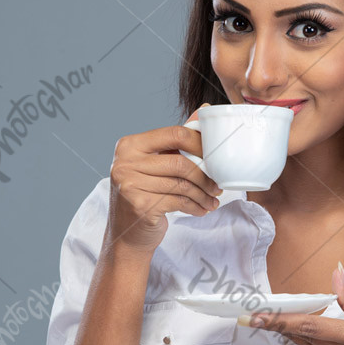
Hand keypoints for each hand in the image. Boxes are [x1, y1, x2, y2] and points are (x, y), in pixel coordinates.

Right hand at [105, 103, 222, 254]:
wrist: (126, 234)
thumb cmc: (144, 193)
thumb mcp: (156, 164)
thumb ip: (177, 139)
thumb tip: (205, 110)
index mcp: (130, 145)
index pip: (174, 133)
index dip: (200, 144)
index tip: (214, 156)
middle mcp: (125, 162)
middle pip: (180, 162)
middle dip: (205, 175)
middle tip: (217, 184)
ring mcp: (130, 184)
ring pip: (181, 184)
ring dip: (203, 194)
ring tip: (212, 200)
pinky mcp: (139, 205)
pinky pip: (178, 201)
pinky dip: (195, 206)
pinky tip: (202, 209)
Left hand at [241, 264, 343, 344]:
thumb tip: (336, 274)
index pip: (312, 327)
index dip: (282, 321)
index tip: (259, 316)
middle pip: (306, 339)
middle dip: (281, 325)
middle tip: (257, 313)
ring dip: (295, 334)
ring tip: (275, 319)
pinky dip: (315, 344)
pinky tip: (309, 333)